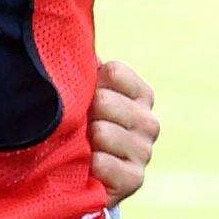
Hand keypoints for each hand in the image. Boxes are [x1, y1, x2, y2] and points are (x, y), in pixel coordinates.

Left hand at [89, 59, 158, 210]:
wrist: (77, 179)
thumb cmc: (78, 127)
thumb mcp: (82, 95)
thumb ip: (83, 70)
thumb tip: (70, 39)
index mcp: (139, 95)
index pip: (115, 72)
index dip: (90, 81)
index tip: (82, 94)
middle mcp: (148, 122)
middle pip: (104, 100)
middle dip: (82, 112)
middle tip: (77, 125)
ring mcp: (144, 151)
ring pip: (102, 132)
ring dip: (82, 140)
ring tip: (79, 146)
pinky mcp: (134, 180)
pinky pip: (103, 163)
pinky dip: (88, 165)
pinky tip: (85, 166)